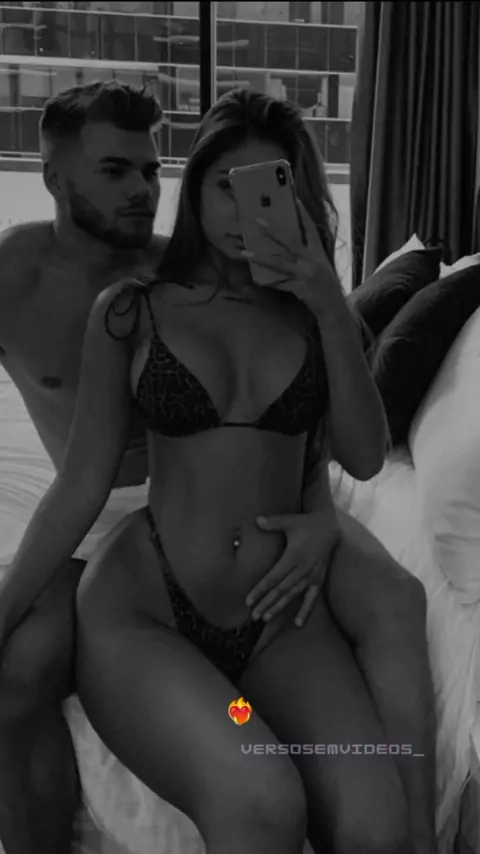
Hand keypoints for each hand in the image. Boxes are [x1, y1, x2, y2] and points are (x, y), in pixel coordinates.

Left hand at [243, 200, 340, 311]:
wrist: (334, 308)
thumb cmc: (326, 288)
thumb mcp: (320, 268)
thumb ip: (307, 257)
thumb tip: (288, 250)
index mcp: (319, 253)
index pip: (310, 229)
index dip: (303, 214)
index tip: (294, 199)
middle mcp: (313, 260)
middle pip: (290, 241)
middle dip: (273, 231)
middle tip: (257, 220)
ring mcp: (306, 273)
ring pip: (279, 262)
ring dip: (262, 257)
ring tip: (246, 252)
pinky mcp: (300, 287)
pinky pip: (281, 283)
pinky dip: (270, 282)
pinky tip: (257, 280)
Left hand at [245, 510, 339, 626]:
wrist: (329, 526)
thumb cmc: (306, 523)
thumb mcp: (290, 521)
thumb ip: (273, 522)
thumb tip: (256, 520)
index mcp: (294, 556)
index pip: (274, 577)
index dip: (260, 589)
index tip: (249, 600)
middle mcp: (302, 569)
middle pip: (281, 590)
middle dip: (266, 603)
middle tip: (254, 615)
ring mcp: (312, 576)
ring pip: (293, 595)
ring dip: (279, 607)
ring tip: (266, 618)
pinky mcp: (318, 579)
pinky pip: (311, 597)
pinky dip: (305, 610)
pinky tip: (298, 623)